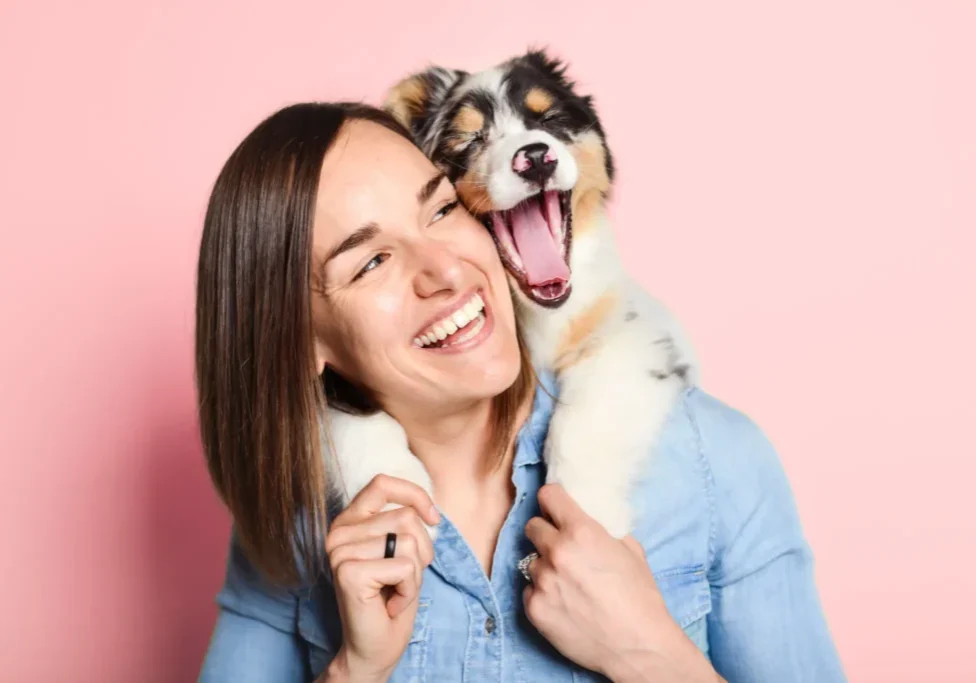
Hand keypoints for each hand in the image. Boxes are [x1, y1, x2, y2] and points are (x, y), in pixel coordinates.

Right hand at [321, 475, 439, 682]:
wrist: (375, 648)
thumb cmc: (390, 598)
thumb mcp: (402, 551)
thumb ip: (405, 523)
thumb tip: (429, 509)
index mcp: (348, 520)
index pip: (382, 483)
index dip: (415, 495)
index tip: (433, 519)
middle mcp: (338, 532)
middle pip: (406, 518)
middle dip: (421, 552)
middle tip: (403, 579)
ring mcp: (340, 551)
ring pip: (409, 542)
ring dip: (415, 574)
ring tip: (395, 591)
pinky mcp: (349, 572)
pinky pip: (405, 567)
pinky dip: (409, 589)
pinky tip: (391, 603)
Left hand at [522, 484, 718, 682]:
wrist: (637, 646)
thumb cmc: (640, 598)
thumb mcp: (631, 550)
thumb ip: (605, 529)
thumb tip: (592, 518)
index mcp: (581, 532)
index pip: (548, 496)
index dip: (552, 499)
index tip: (555, 506)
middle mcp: (557, 552)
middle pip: (532, 526)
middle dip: (545, 532)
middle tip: (560, 546)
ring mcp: (543, 581)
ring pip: (531, 561)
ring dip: (545, 567)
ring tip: (567, 583)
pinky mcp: (534, 608)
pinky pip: (529, 590)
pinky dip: (542, 593)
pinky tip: (563, 603)